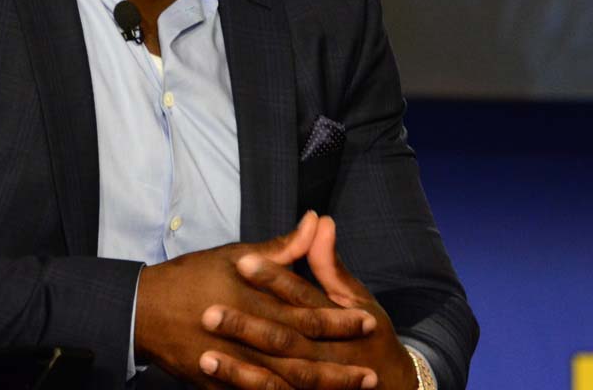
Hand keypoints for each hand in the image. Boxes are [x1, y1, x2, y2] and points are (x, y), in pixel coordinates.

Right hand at [135, 212, 376, 388]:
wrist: (144, 311)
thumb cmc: (191, 278)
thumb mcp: (234, 255)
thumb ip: (281, 247)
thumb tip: (316, 221)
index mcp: (254, 303)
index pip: (306, 315)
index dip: (340, 321)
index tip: (369, 322)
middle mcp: (247, 338)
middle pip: (302, 357)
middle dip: (340, 367)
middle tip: (375, 374)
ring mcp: (234, 367)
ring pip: (285, 384)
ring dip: (321, 388)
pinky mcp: (219, 385)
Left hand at [199, 215, 417, 389]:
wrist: (386, 387)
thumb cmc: (368, 334)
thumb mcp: (355, 299)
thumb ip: (330, 264)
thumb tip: (320, 220)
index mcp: (339, 321)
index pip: (302, 296)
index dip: (274, 279)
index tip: (242, 262)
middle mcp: (327, 354)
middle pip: (283, 337)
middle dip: (246, 323)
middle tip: (209, 308)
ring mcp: (314, 383)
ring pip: (275, 374)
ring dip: (238, 363)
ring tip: (206, 347)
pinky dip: (243, 385)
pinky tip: (211, 371)